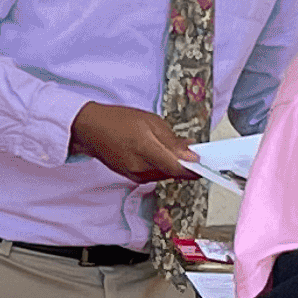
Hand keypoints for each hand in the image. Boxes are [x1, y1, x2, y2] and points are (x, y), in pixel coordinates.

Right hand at [70, 101, 201, 184]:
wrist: (90, 129)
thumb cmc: (118, 120)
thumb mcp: (150, 121)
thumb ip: (172, 141)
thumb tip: (191, 154)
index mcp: (145, 149)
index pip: (177, 168)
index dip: (195, 170)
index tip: (207, 166)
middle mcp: (140, 167)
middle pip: (173, 173)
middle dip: (185, 164)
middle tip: (193, 151)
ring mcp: (135, 175)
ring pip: (165, 175)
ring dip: (174, 166)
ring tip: (173, 149)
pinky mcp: (132, 177)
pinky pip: (154, 175)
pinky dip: (162, 167)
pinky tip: (160, 155)